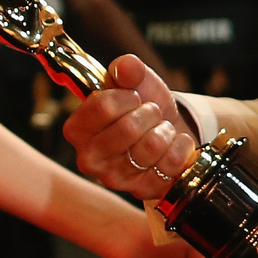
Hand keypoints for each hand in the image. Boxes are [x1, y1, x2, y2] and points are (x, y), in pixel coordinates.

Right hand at [63, 55, 200, 198]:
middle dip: (150, 113)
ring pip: (151, 145)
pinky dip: (180, 147)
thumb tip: (126, 65)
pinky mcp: (141, 191)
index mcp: (77, 129)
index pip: (102, 106)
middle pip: (128, 128)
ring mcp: (114, 179)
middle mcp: (89, 158)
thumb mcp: (135, 81)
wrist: (167, 131)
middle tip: (150, 114)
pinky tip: (173, 144)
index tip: (133, 97)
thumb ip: (128, 68)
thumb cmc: (143, 107)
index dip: (127, 96)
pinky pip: (170, 163)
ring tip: (161, 129)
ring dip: (165, 130)